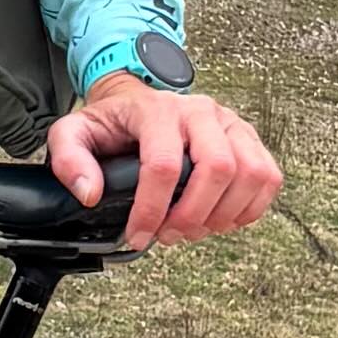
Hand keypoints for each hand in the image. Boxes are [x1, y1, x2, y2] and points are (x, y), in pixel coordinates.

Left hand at [44, 68, 281, 248]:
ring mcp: (230, 123)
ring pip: (250, 173)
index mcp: (157, 110)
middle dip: (194, 215)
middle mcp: (200, 112)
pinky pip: (268, 176)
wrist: (139, 102)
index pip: (164, 164)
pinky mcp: (248, 139)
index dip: (152, 209)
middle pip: (218, 168)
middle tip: (171, 235)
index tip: (138, 235)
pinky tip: (220, 218)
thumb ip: (69, 160)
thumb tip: (90, 193)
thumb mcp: (73, 134)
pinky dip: (250, 208)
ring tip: (195, 228)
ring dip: (224, 214)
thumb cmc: (113, 124)